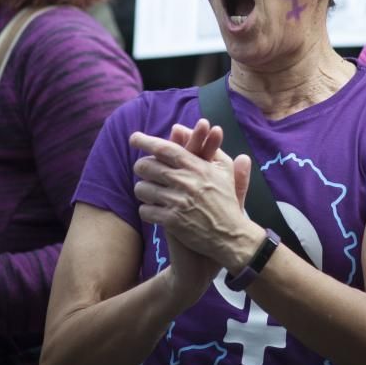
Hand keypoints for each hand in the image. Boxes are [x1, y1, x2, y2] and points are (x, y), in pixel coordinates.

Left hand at [132, 120, 252, 299]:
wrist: (231, 236)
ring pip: (143, 188)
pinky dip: (146, 210)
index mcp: (198, 167)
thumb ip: (208, 148)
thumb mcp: (224, 171)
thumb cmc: (227, 201)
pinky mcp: (172, 221)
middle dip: (141, 167)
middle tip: (142, 170)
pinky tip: (154, 211)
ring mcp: (178, 202)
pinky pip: (145, 210)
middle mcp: (187, 182)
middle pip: (148, 166)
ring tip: (149, 192)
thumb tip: (182, 128)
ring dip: (142, 190)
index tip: (134, 138)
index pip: (166, 149)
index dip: (146, 141)